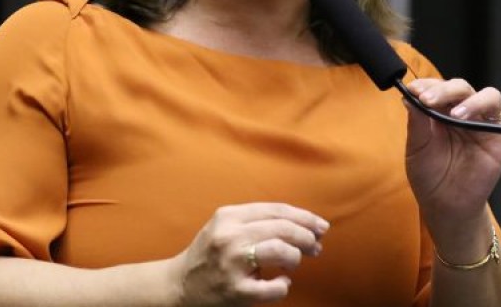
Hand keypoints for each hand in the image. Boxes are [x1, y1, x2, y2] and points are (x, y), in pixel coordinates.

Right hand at [172, 203, 328, 305]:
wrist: (179, 285)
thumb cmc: (210, 254)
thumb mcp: (226, 226)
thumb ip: (257, 220)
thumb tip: (305, 224)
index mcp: (228, 216)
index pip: (277, 210)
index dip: (304, 217)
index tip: (320, 226)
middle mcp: (230, 237)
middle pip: (283, 229)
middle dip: (307, 237)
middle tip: (316, 246)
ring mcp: (232, 264)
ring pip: (281, 251)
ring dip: (296, 257)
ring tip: (294, 262)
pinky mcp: (236, 291)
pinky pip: (274, 288)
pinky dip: (284, 286)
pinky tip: (281, 283)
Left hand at [403, 78, 500, 256]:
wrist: (446, 206)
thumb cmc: (430, 175)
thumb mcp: (417, 149)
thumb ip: (416, 122)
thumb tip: (409, 96)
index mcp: (442, 110)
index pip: (439, 87)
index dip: (427, 85)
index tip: (414, 90)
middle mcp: (465, 113)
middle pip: (463, 88)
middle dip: (446, 91)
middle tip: (429, 101)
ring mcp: (485, 125)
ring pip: (490, 97)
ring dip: (475, 101)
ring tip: (458, 115)